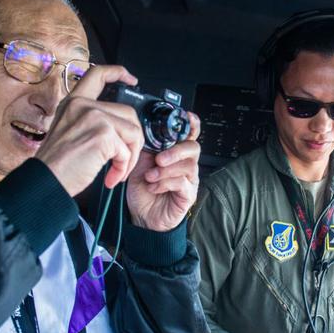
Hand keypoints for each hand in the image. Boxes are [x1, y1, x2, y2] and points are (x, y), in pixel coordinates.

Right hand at [36, 65, 141, 196]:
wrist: (46, 181)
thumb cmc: (56, 165)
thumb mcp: (68, 132)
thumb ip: (90, 122)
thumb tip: (120, 130)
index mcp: (73, 103)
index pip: (97, 74)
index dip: (118, 72)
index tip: (131, 79)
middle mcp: (83, 106)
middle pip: (128, 113)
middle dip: (133, 139)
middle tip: (124, 159)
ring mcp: (94, 117)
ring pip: (133, 132)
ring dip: (129, 157)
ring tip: (117, 171)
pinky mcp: (103, 134)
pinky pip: (127, 151)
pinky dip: (123, 168)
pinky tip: (112, 177)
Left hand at [126, 112, 199, 231]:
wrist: (141, 216)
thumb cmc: (143, 190)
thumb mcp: (140, 164)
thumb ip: (146, 148)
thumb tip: (145, 131)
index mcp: (175, 153)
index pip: (189, 134)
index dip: (191, 124)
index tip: (186, 117)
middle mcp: (185, 165)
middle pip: (193, 148)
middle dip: (176, 151)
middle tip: (159, 159)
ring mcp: (189, 180)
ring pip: (188, 166)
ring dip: (166, 170)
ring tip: (151, 176)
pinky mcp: (188, 195)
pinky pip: (182, 183)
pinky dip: (165, 183)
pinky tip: (154, 187)